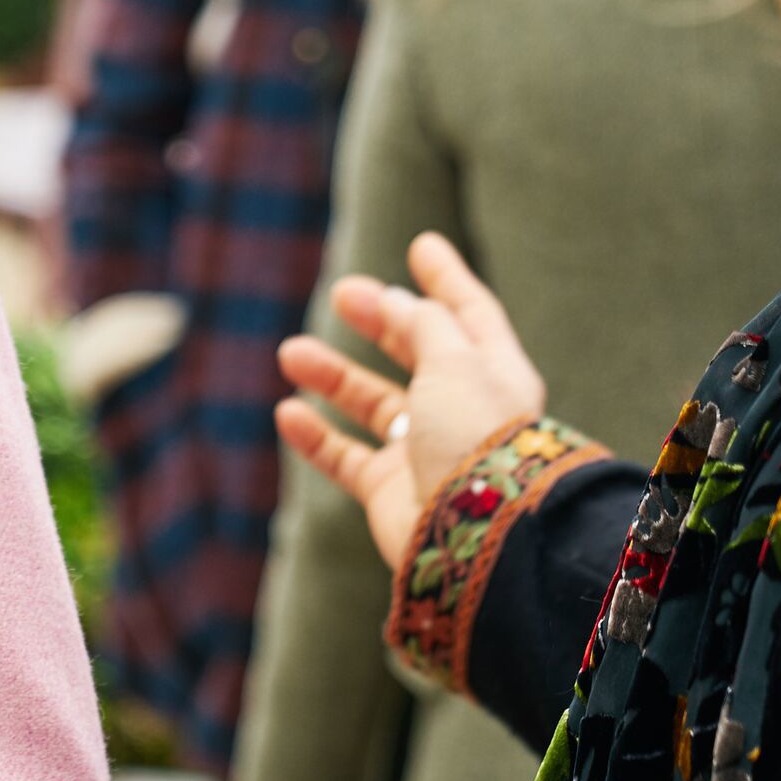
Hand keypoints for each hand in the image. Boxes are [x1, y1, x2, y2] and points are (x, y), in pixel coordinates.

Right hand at [275, 232, 547, 566]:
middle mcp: (460, 409)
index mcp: (493, 372)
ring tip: (291, 352)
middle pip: (415, 352)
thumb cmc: (477, 436)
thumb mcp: (454, 358)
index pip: (469, 313)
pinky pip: (345, 457)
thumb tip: (394, 301)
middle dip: (379, 320)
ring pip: (372, 403)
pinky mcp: (390, 491)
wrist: (477, 535)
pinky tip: (288, 412)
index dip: (447, 279)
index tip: (421, 245)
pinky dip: (316, 436)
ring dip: (332, 376)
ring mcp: (424, 452)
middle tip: (341, 292)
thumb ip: (421, 323)